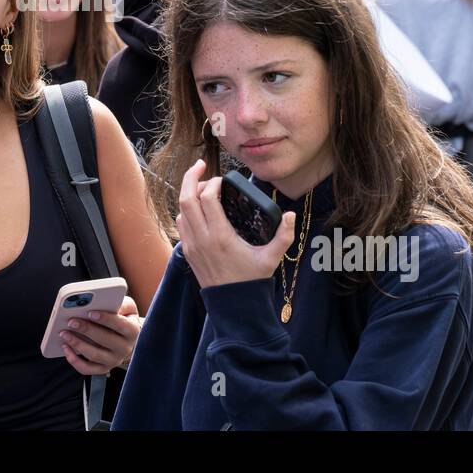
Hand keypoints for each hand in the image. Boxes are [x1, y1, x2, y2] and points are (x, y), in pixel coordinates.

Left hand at [60, 296, 140, 374]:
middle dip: (86, 330)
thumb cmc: (123, 319)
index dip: (105, 319)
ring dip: (77, 344)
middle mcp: (125, 348)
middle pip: (105, 340)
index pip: (120, 325)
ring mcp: (114, 360)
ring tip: (64, 333)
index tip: (90, 312)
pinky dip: (74, 360)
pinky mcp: (103, 368)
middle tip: (71, 321)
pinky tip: (66, 348)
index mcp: (132, 331)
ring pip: (94, 355)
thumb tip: (103, 301)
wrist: (127, 340)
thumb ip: (119, 302)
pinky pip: (87, 368)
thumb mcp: (128, 308)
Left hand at [175, 159, 295, 289]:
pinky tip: (199, 208)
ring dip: (188, 194)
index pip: (206, 199)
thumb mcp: (272, 258)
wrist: (234, 308)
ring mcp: (192, 246)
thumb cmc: (252, 281)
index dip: (213, 183)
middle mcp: (201, 239)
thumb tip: (291, 214)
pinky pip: (181, 224)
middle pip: (186, 199)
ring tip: (203, 188)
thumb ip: (284, 235)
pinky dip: (186, 211)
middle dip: (191, 177)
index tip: (223, 180)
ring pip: (180, 210)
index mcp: (220, 237)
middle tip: (201, 165)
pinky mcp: (188, 253)